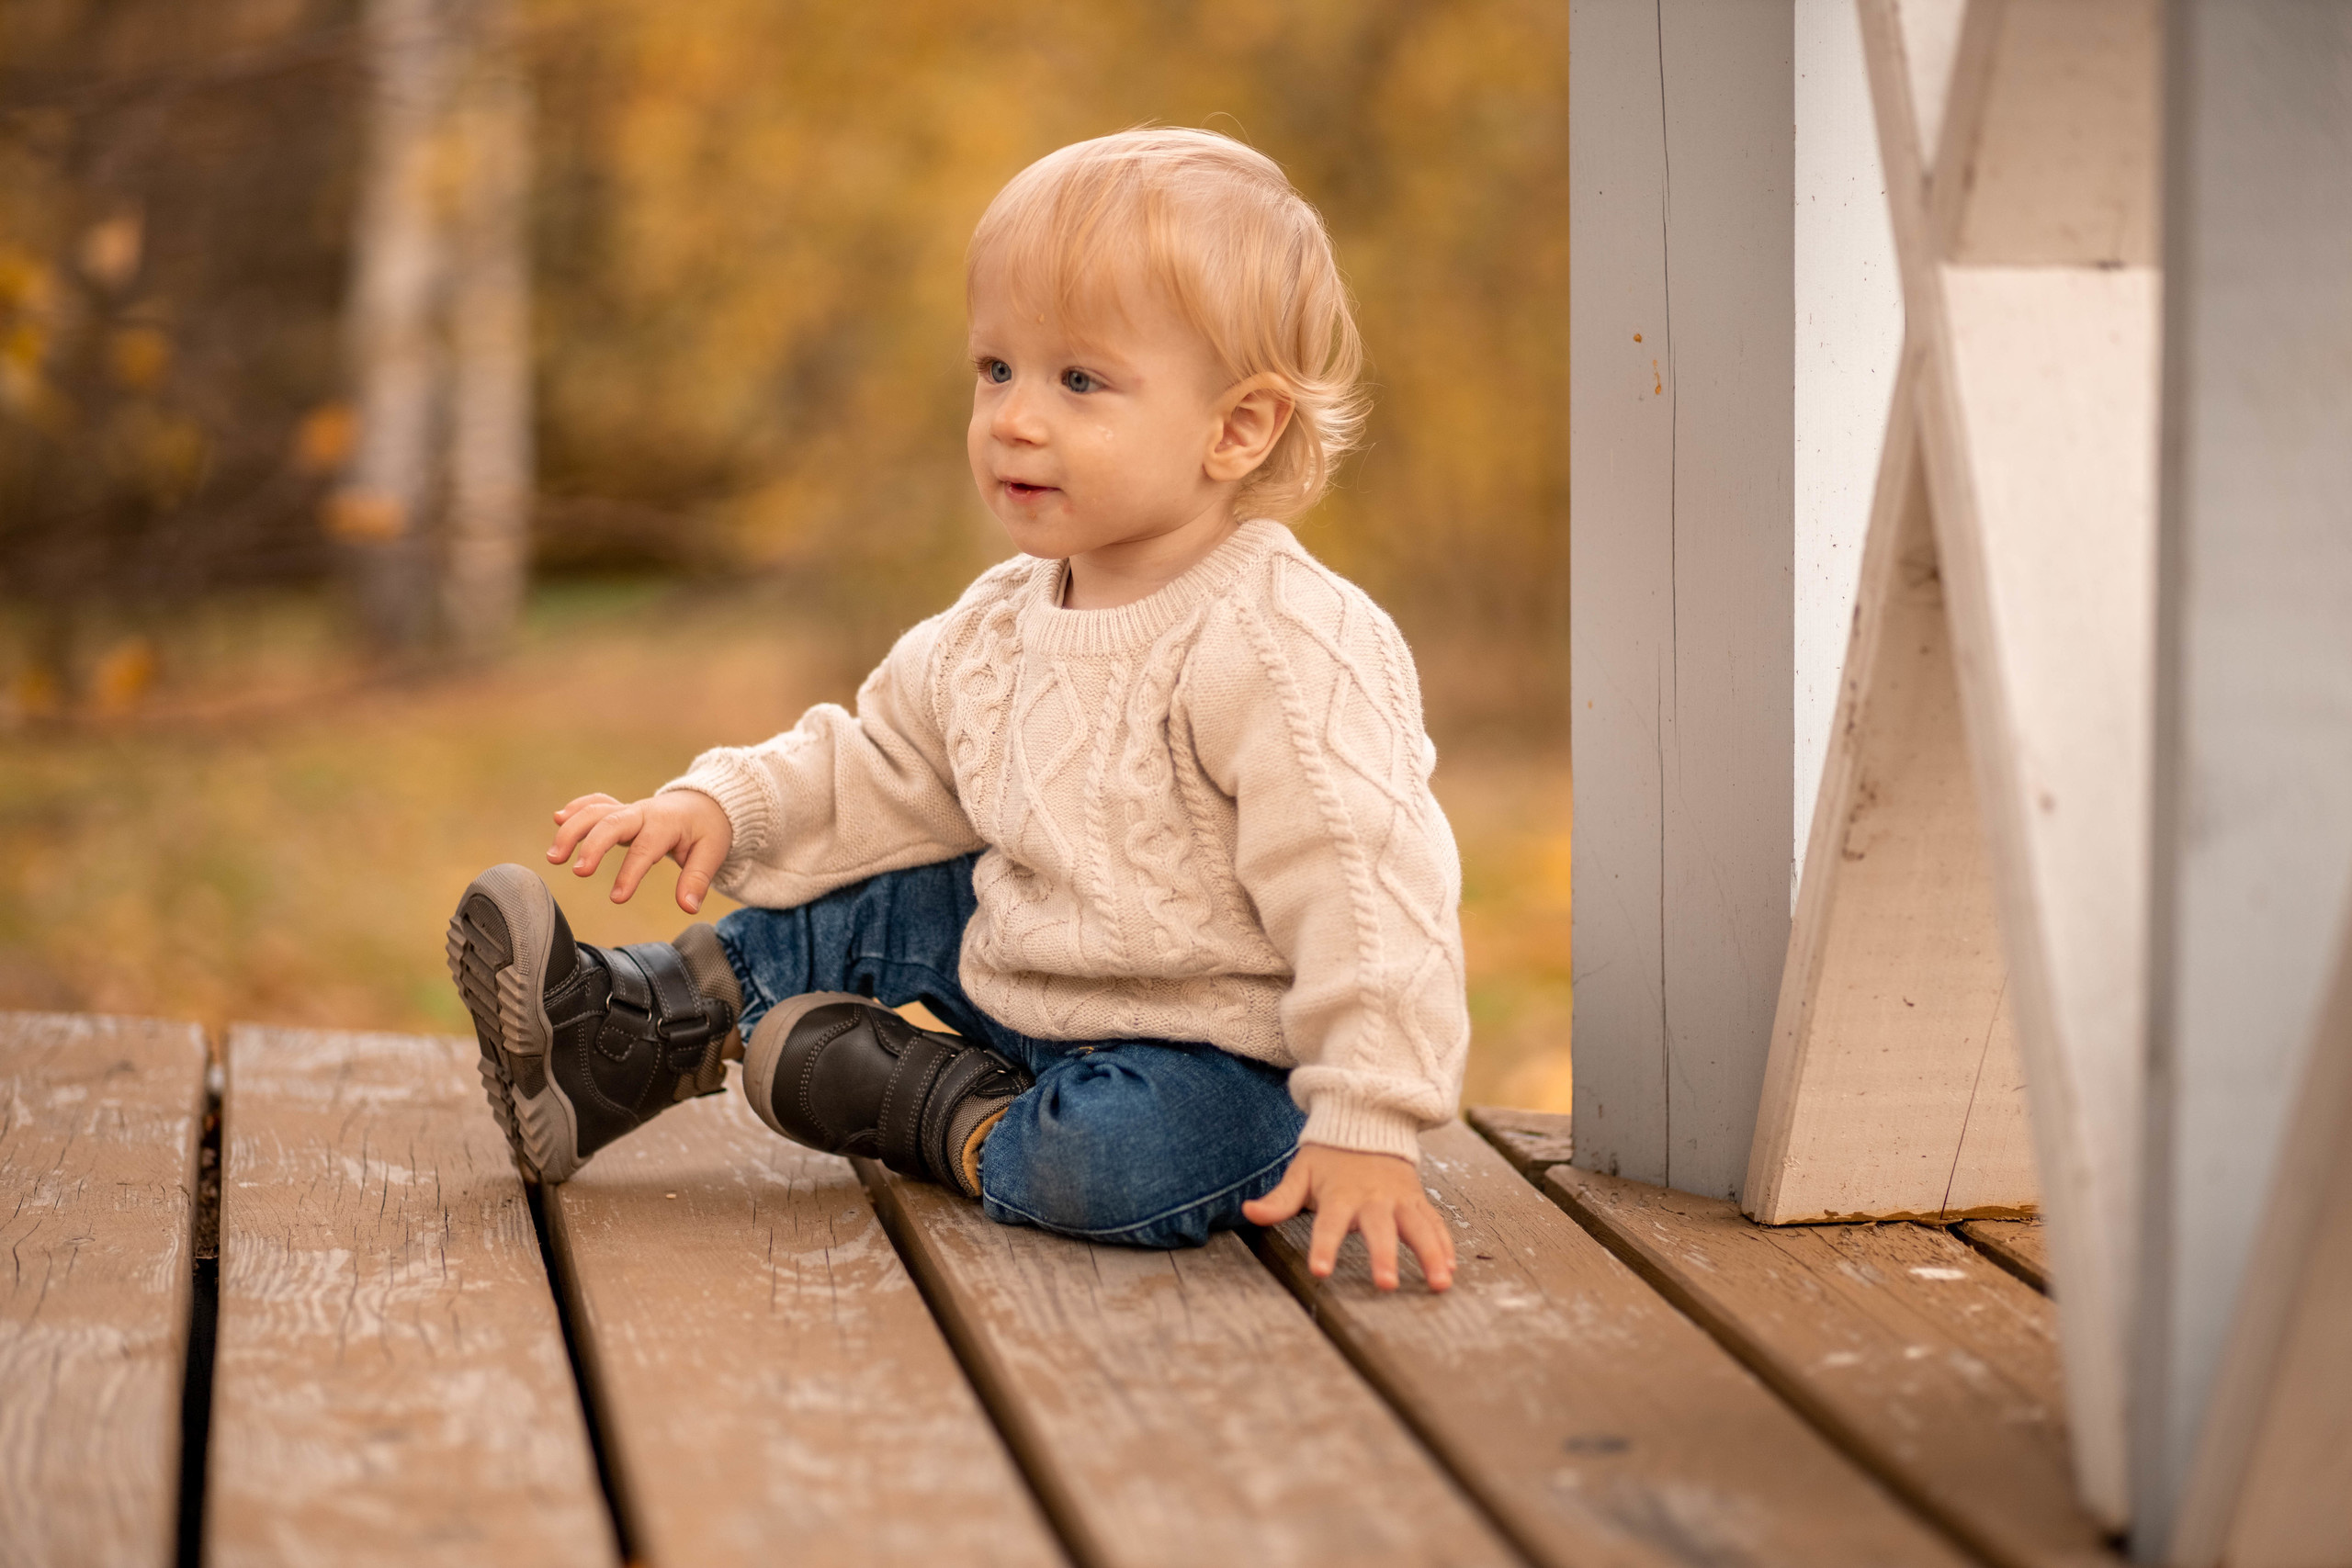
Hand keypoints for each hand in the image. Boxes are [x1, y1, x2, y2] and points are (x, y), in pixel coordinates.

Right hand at [547, 791, 733, 913]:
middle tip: (579, 872)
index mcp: (666, 824)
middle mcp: (643, 813)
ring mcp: (629, 809)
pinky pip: (596, 804)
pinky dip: (577, 808)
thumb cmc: (708, 830)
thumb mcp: (712, 853)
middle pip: (612, 823)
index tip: (617, 898)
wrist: (706, 803)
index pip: (645, 848)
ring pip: (596, 812)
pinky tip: (558, 819)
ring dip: (573, 830)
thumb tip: (689, 907)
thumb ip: (697, 879)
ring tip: (554, 856)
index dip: (630, 873)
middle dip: (592, 845)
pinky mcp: (620, 810)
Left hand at [1242, 1143, 1455, 1291]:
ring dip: (1430, 1254)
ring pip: (1418, 1227)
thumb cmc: (1330, 1157)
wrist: (1367, 1122)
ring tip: (1439, 1284)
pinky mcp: (1417, 1200)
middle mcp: (1373, 1198)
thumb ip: (1279, 1199)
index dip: (1324, 1246)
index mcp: (1341, 1194)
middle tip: (1387, 1284)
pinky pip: (1434, 1222)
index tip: (1320, 1271)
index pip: (1329, 1224)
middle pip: (1379, 1229)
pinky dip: (1444, 1243)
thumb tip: (1248, 1212)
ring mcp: (1399, 1199)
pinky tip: (1449, 1268)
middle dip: (1383, 1255)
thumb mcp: (1301, 1172)